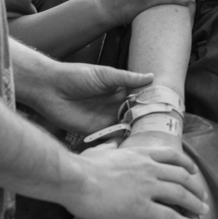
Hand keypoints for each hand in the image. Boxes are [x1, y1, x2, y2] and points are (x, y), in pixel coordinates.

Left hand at [30, 61, 152, 136]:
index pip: (139, 98)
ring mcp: (105, 119)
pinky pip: (111, 137)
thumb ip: (126, 78)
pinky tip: (132, 144)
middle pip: (135, 115)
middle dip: (146, 120)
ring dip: (135, 131)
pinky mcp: (94, 131)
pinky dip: (120, 141)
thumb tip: (150, 76)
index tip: (167, 107)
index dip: (151, 102)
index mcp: (118, 90)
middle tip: (163, 127)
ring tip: (151, 137)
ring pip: (125, 127)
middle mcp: (114, 105)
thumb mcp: (104, 74)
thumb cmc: (76, 76)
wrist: (49, 88)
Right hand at [65, 135, 207, 218]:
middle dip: (196, 188)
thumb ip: (109, 147)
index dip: (186, 164)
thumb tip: (110, 144)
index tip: (193, 172)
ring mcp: (147, 187)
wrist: (74, 179)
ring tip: (204, 214)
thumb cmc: (81, 167)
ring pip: (181, 195)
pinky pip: (170, 217)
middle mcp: (149, 168)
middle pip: (182, 176)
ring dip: (196, 205)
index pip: (172, 155)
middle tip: (203, 198)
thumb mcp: (99, 150)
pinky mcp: (140, 207)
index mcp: (140, 154)